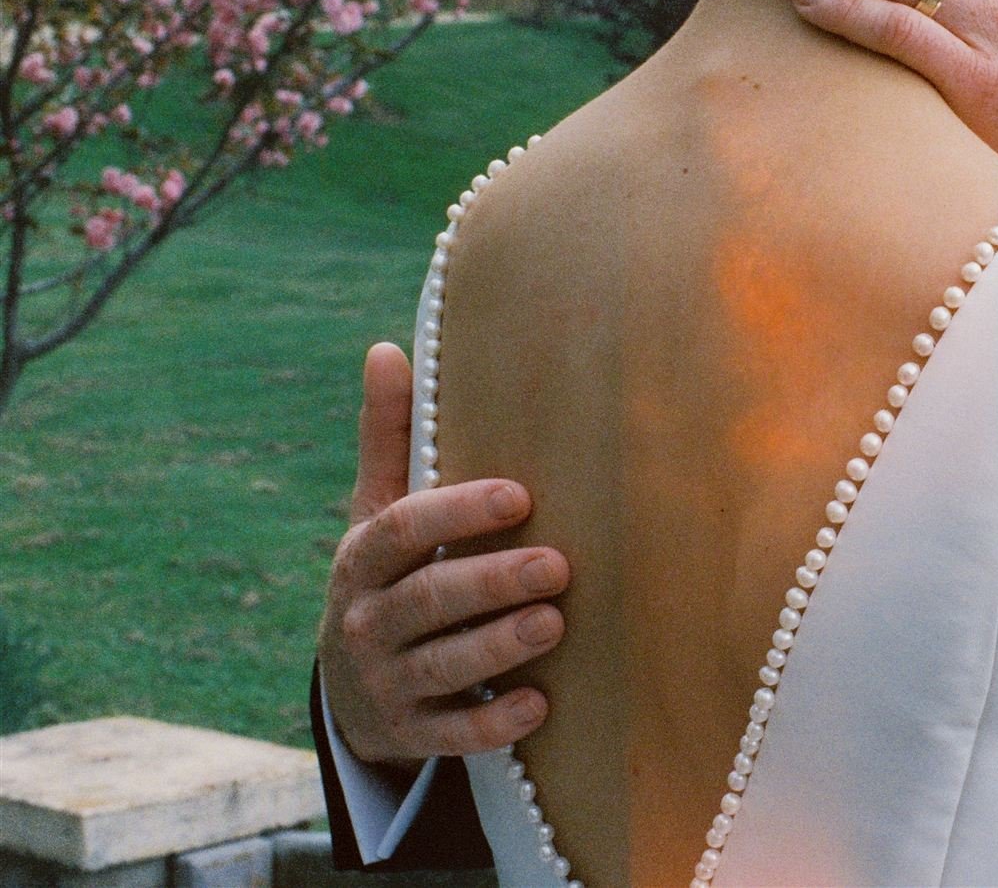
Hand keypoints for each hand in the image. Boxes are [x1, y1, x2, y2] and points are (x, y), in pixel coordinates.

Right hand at [316, 342, 569, 764]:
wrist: (354, 687)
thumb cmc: (387, 574)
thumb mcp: (378, 509)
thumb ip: (390, 435)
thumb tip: (388, 347)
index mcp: (361, 558)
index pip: (402, 528)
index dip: (457, 511)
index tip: (519, 494)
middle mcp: (366, 621)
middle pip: (428, 599)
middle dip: (491, 582)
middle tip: (559, 563)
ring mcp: (386, 682)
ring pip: (442, 668)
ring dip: (499, 647)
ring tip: (555, 622)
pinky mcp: (411, 733)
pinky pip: (450, 734)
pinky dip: (492, 725)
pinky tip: (538, 707)